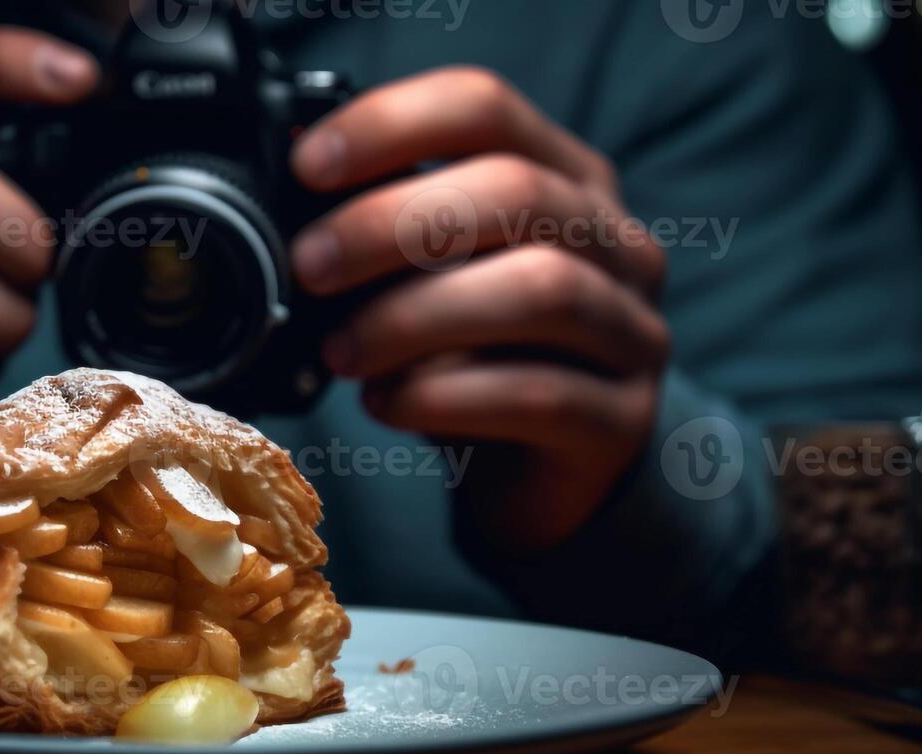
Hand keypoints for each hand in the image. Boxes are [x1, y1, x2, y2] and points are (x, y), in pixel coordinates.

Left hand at [289, 66, 669, 552]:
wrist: (543, 476)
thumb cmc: (476, 359)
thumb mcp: (430, 280)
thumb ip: (386, 235)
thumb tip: (291, 198)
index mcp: (564, 178)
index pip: (486, 109)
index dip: (392, 124)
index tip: (308, 164)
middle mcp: (615, 242)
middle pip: (516, 192)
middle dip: (391, 224)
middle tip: (309, 267)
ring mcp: (631, 332)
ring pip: (541, 290)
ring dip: (415, 316)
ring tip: (341, 352)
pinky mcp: (620, 420)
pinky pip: (540, 394)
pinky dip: (444, 396)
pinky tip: (387, 404)